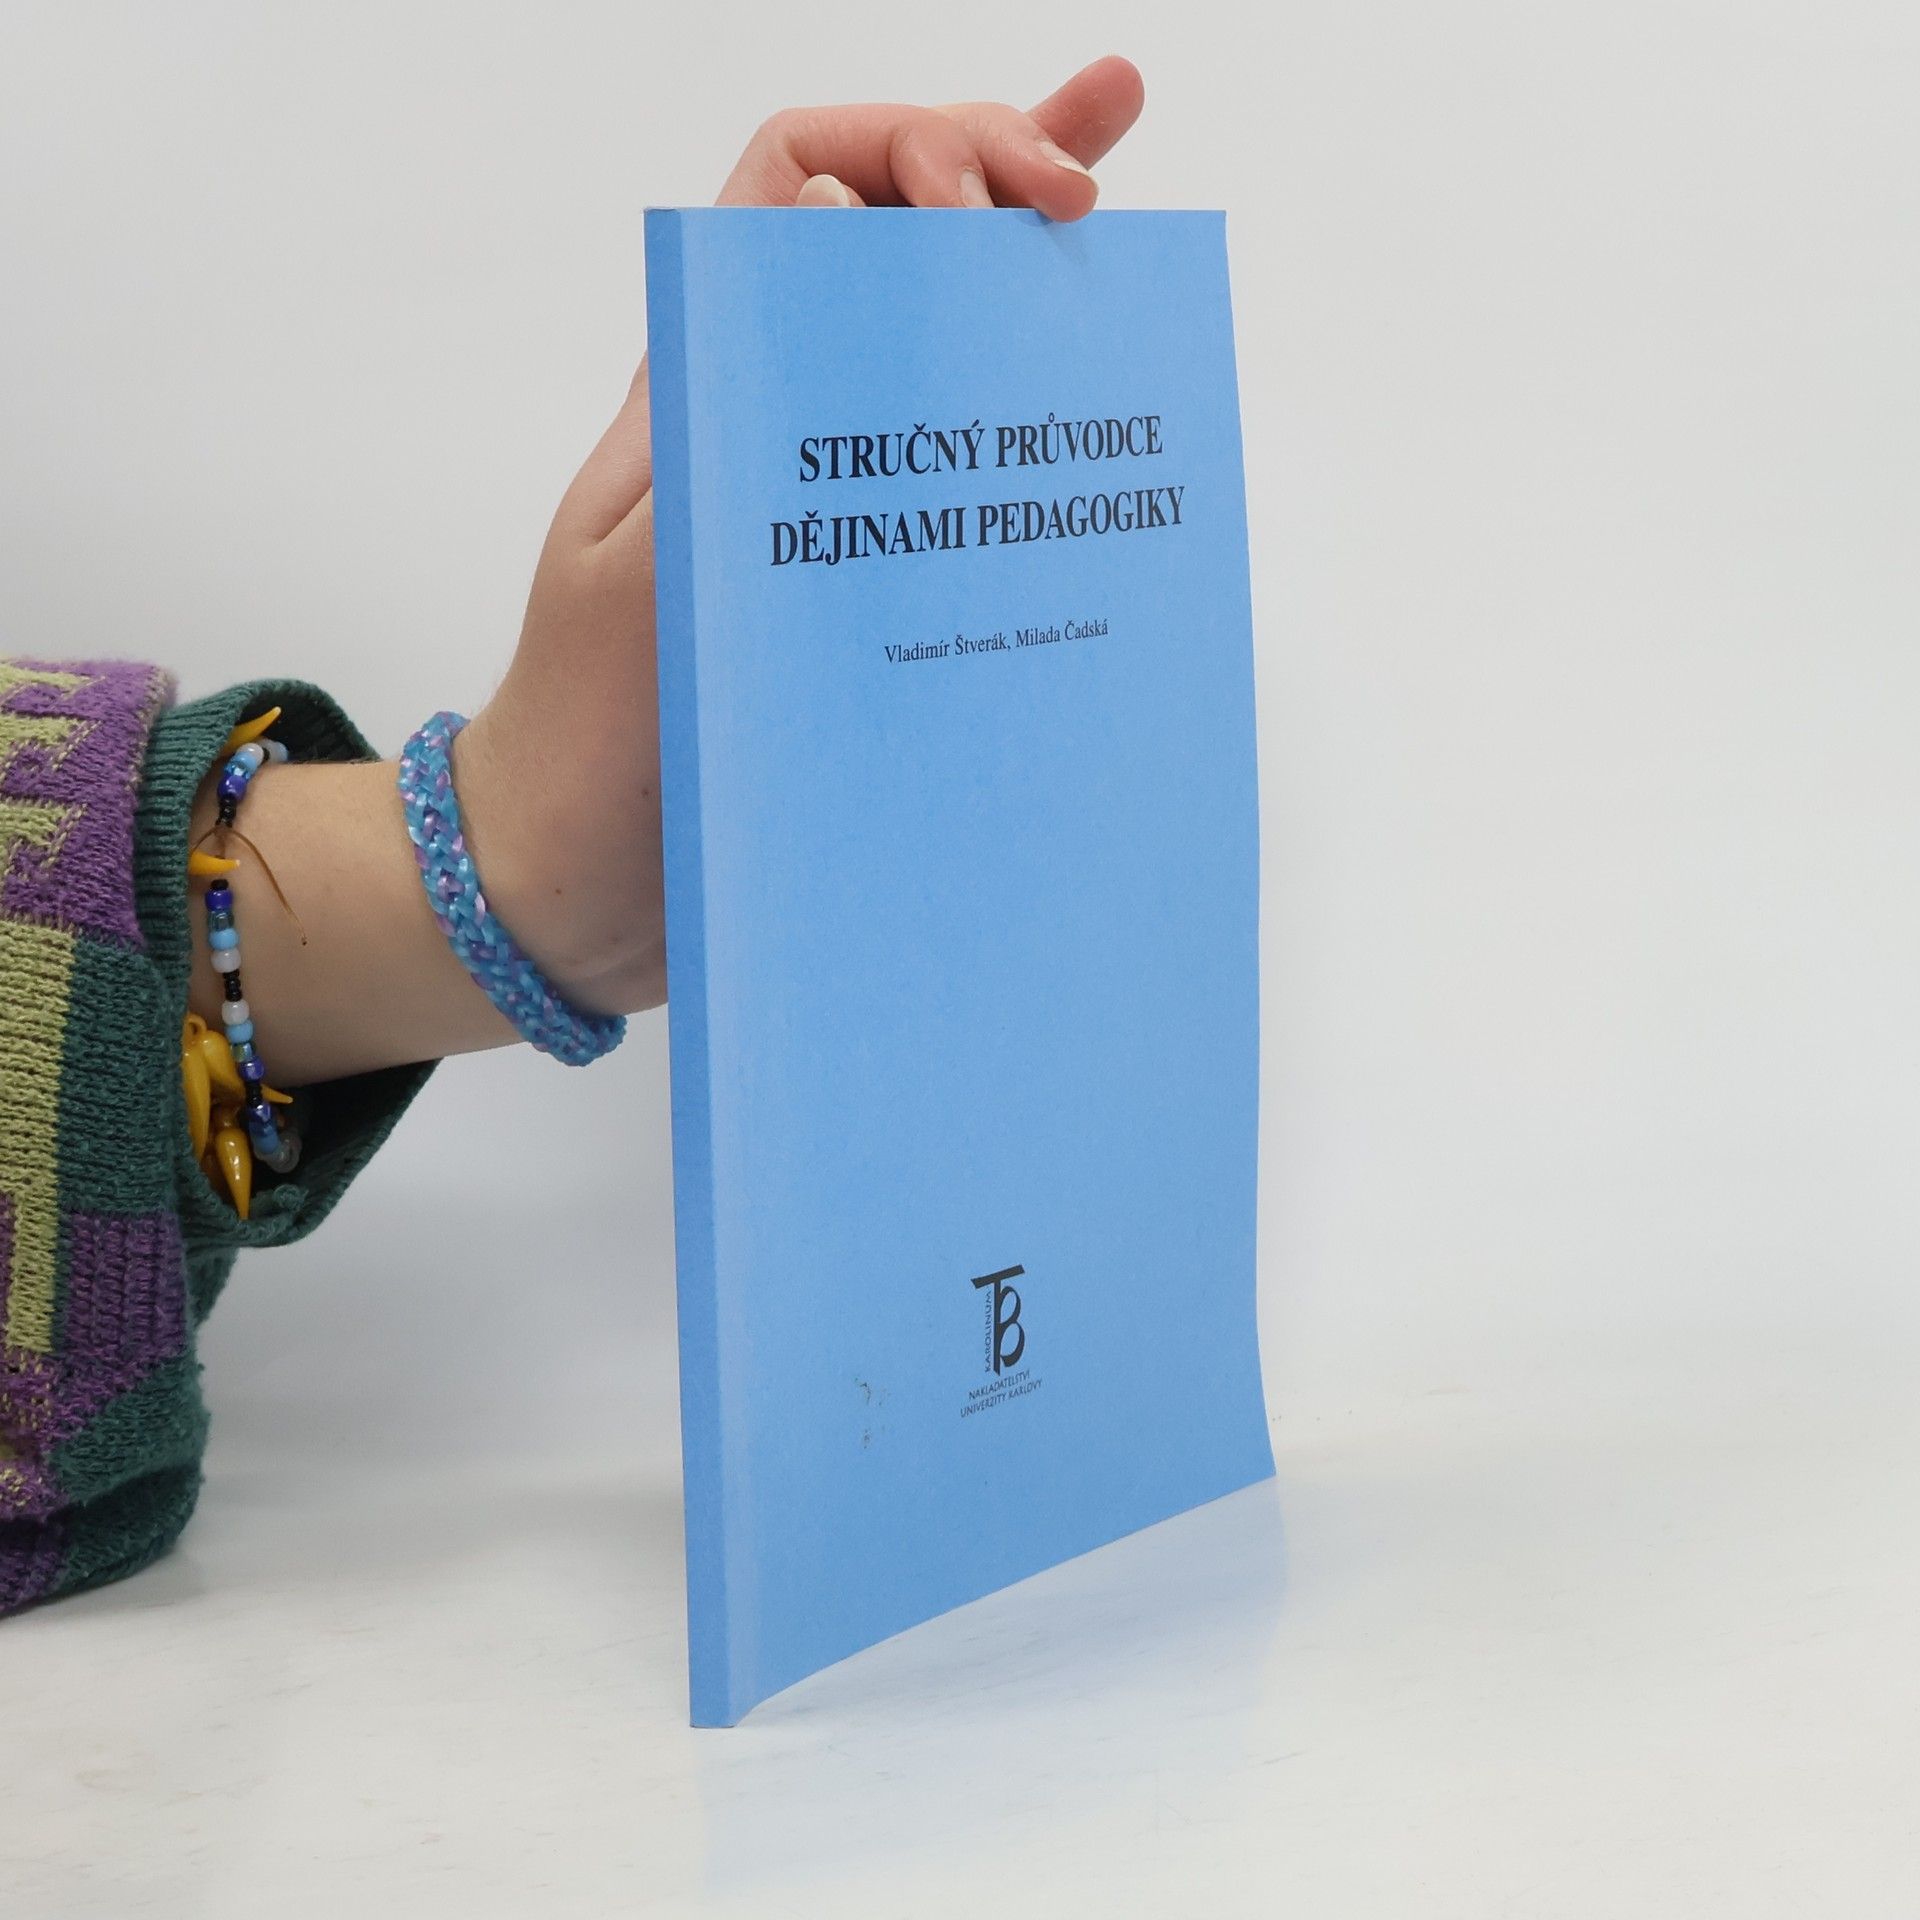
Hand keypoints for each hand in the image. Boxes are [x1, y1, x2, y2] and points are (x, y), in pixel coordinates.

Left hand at [196, 60, 1144, 1082]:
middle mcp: (779, 420)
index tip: (992, 200)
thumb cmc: (585, 744)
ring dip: (1018, 249)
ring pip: (931, 337)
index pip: (800, 184)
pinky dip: (1026, 410)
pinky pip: (955, 471)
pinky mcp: (870, 582)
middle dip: (989, 167)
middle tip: (1078, 196)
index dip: (906, 149)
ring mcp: (832, 499)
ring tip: (1112, 179)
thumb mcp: (641, 583)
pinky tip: (1102, 374)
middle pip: (887, 236)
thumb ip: (724, 435)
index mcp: (710, 390)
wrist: (575, 879)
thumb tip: (821, 240)